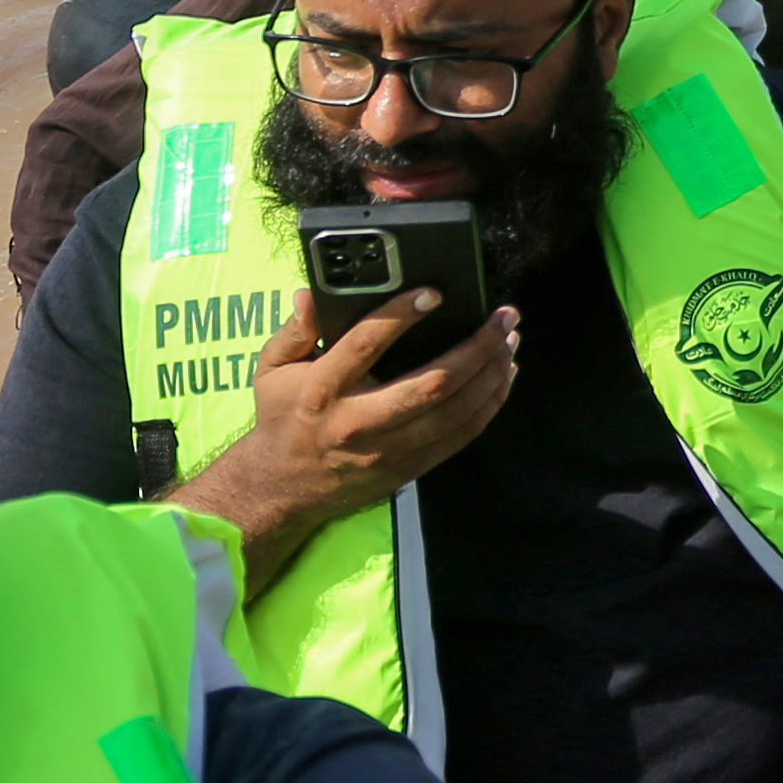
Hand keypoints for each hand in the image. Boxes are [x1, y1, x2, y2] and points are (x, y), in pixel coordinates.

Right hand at [177, 296, 524, 596]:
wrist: (282, 488)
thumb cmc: (283, 417)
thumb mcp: (272, 368)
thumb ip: (293, 329)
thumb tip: (310, 295)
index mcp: (323, 390)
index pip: (365, 345)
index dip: (401, 316)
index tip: (434, 293)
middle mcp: (358, 422)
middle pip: (432, 384)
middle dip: (476, 347)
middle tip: (502, 317)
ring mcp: (387, 451)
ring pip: (455, 413)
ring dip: (491, 375)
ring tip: (510, 342)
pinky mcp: (407, 469)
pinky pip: (459, 437)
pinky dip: (488, 406)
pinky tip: (502, 378)